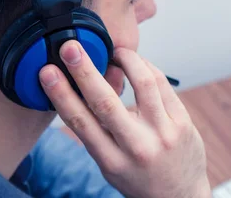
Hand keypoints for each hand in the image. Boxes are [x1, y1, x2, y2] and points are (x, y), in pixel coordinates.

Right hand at [39, 41, 211, 197]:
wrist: (181, 197)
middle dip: (84, 71)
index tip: (47, 72)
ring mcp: (163, 133)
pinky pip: (162, 84)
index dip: (60, 95)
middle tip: (70, 48)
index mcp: (111, 161)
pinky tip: (135, 62)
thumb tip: (77, 88)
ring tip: (113, 50)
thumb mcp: (109, 164)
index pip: (80, 123)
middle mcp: (137, 147)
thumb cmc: (138, 178)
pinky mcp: (183, 122)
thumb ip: (96, 132)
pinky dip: (146, 67)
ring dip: (125, 59)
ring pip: (143, 84)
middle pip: (106, 102)